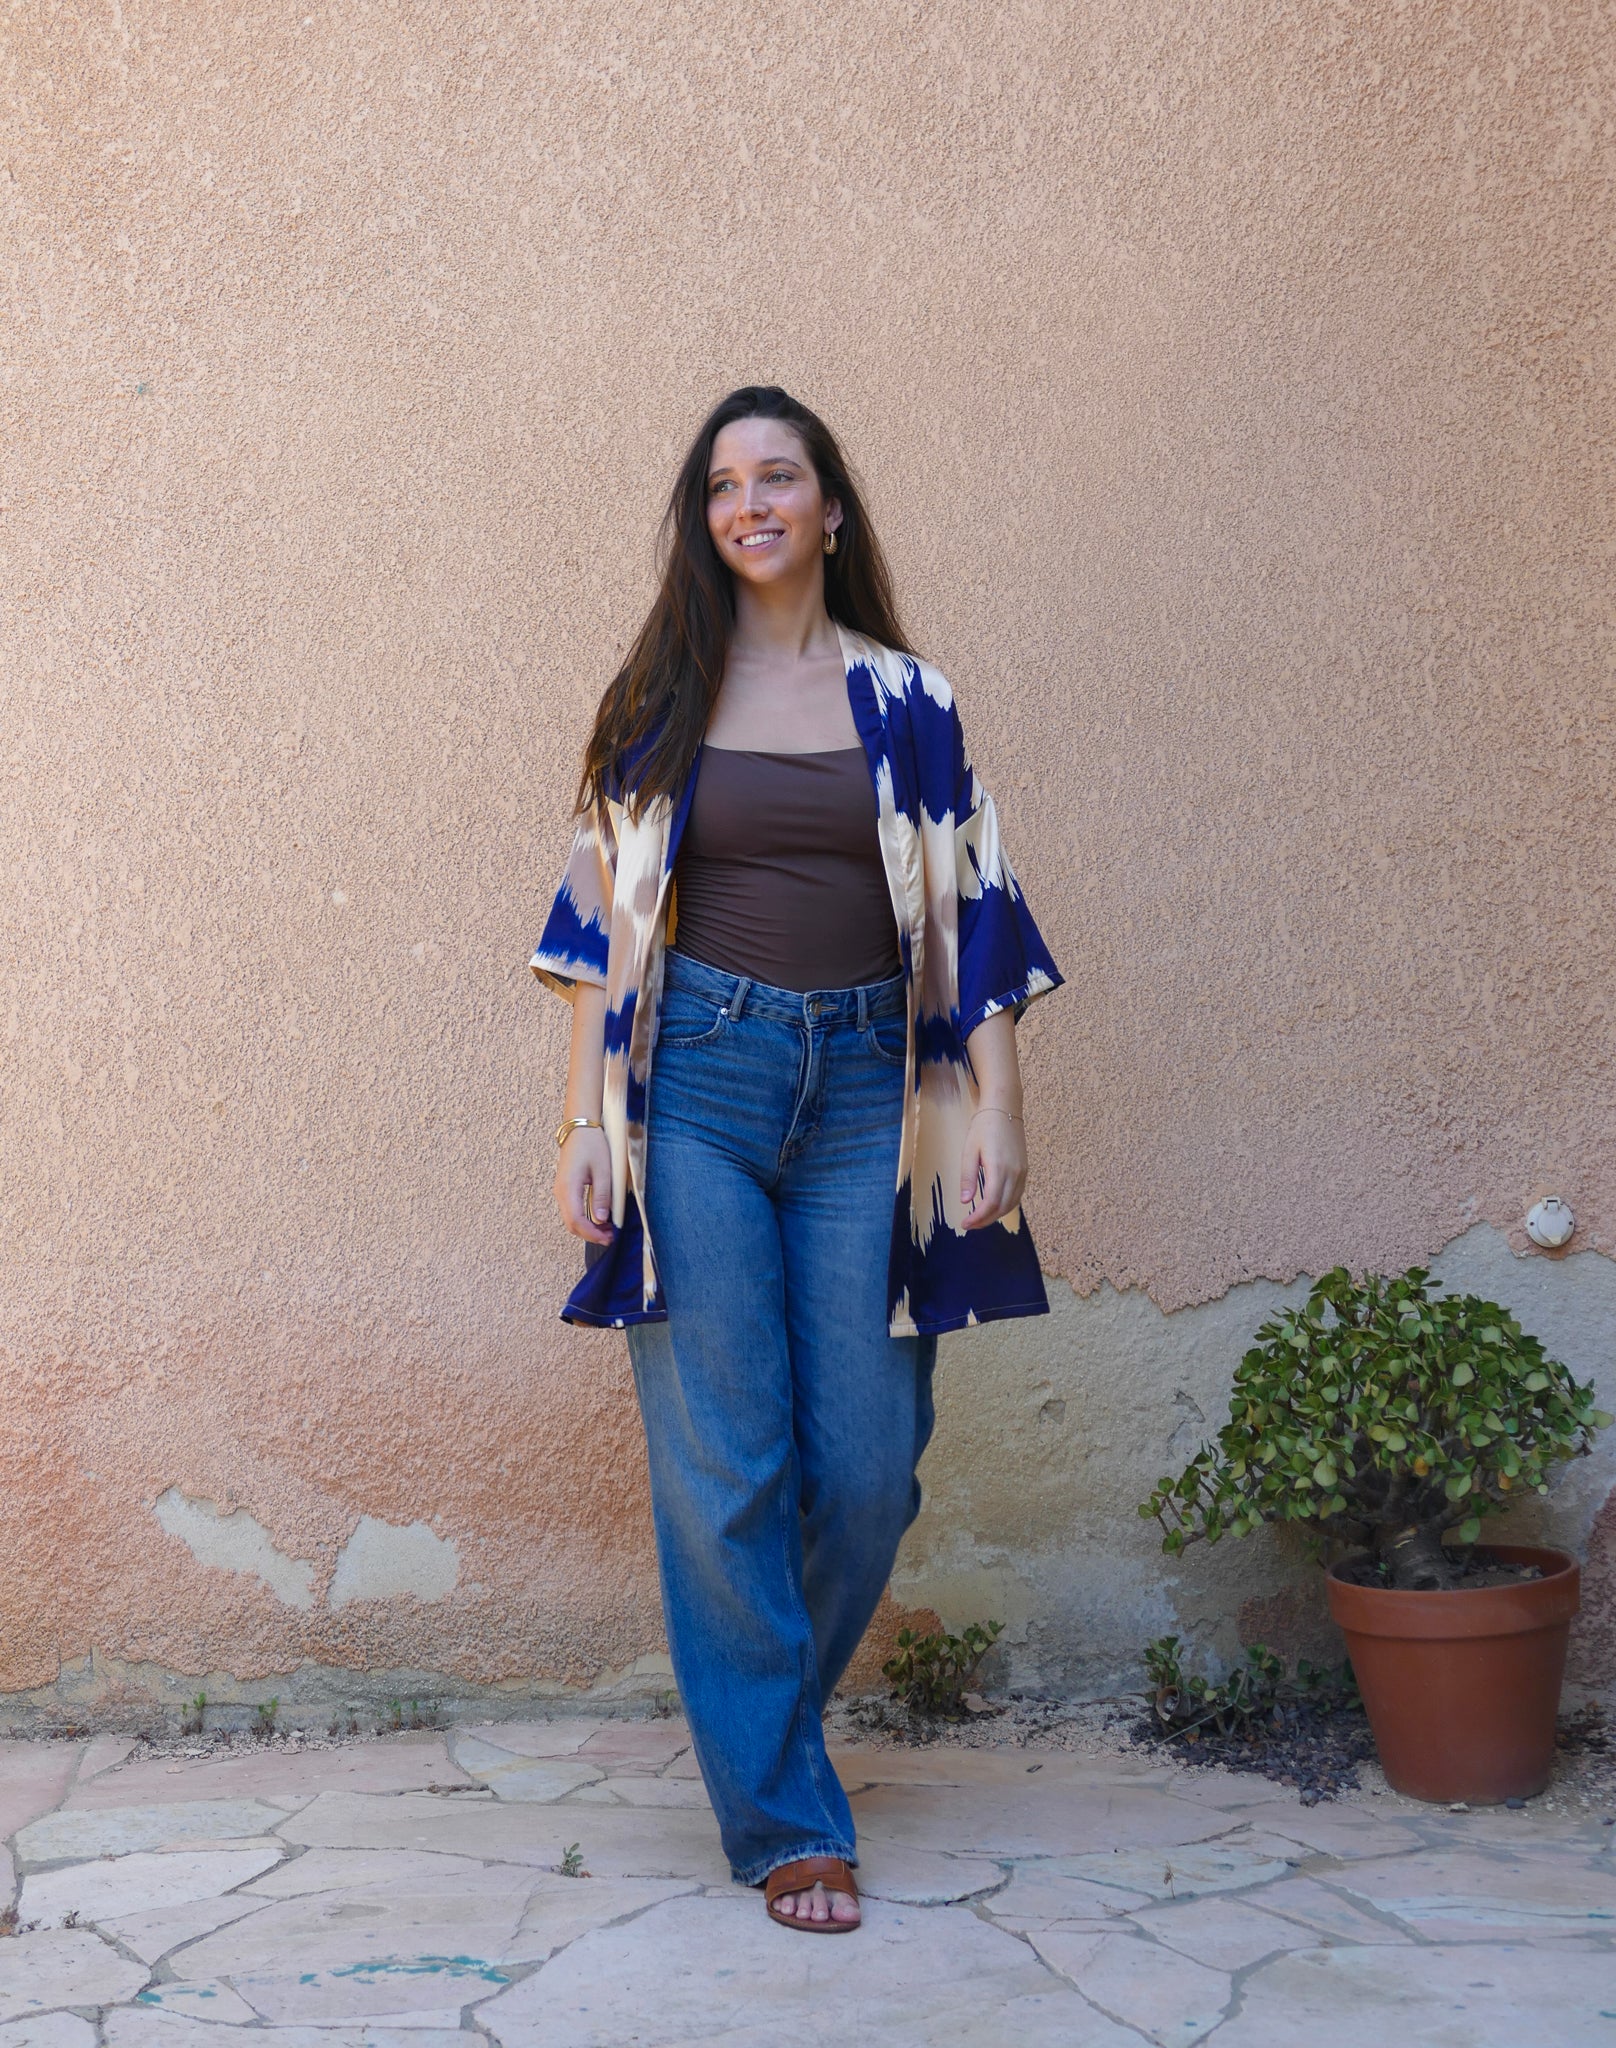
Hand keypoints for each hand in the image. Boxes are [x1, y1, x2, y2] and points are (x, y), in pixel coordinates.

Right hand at [554, 1126, 614, 1244]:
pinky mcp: (565, 1189)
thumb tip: (602, 1219)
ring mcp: (561, 1191)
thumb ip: (602, 1195)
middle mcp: (561, 1192)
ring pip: (571, 1219)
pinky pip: (572, 1211)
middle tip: (610, 1237)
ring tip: (608, 1229)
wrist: (579, 1128)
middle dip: (590, 1234)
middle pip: (571, 1224)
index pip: (576, 1220)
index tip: (608, 1238)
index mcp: (568, 1188)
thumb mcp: (603, 1170)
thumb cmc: (592, 1145)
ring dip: (588, 1228)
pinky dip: (584, 1219)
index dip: (592, 1233)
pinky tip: (599, 1218)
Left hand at [960, 1107, 1026, 1229]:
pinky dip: (1006, 1205)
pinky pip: (1017, 1195)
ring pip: (1011, 1204)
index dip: (978, 1218)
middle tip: (970, 1225)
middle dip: (985, 1220)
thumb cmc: (983, 1127)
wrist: (1004, 1108)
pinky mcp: (1024, 1170)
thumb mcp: (969, 1151)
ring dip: (996, 1215)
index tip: (965, 1224)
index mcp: (998, 1168)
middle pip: (1002, 1207)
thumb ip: (968, 1177)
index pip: (990, 1203)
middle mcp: (1014, 1173)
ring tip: (979, 1218)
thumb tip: (965, 1201)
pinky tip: (994, 1206)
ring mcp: (1022, 1172)